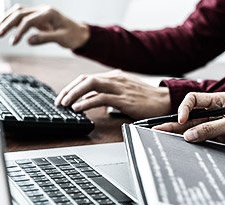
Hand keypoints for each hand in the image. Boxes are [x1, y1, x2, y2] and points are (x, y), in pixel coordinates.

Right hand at [0, 4, 88, 49]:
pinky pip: (22, 17)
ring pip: (18, 12)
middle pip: (20, 13)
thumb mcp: (62, 39)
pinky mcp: (38, 18)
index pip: (29, 20)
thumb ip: (45, 39)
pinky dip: (11, 21)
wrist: (81, 34)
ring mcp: (39, 13)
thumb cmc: (74, 36)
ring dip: (6, 20)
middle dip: (7, 23)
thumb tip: (28, 41)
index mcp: (49, 13)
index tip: (13, 42)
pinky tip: (4, 28)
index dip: (19, 31)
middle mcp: (42, 10)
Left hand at [54, 70, 170, 119]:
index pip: (87, 78)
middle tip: (59, 102)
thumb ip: (105, 95)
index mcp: (114, 77)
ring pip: (90, 84)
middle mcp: (115, 79)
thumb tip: (87, 101)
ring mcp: (119, 88)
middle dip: (69, 90)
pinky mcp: (124, 99)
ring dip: (74, 94)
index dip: (72, 87)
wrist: (165, 101)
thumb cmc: (146, 100)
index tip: (63, 97)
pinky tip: (79, 108)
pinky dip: (87, 102)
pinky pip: (101, 97)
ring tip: (64, 104)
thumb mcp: (123, 93)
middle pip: (85, 79)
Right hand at [154, 92, 224, 153]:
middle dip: (173, 122)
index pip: (194, 100)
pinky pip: (201, 140)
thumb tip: (189, 134)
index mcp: (220, 100)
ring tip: (161, 137)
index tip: (181, 121)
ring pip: (193, 129)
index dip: (185, 109)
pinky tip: (180, 145)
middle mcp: (216, 112)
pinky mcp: (220, 140)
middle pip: (190, 116)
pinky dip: (191, 143)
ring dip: (179, 134)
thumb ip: (211, 128)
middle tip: (156, 128)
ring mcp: (217, 127)